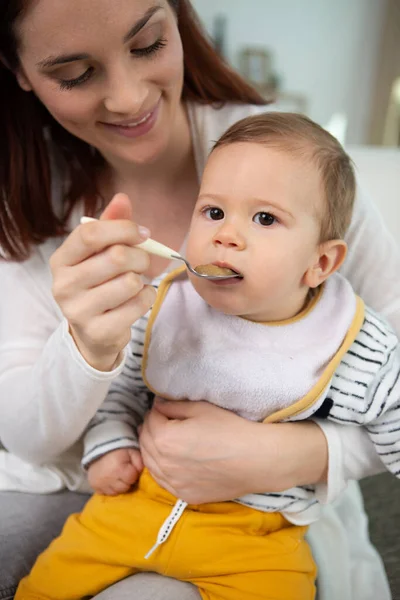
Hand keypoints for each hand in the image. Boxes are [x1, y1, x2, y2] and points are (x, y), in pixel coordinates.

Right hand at [50, 193, 156, 370]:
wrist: (92, 333)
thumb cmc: (98, 284)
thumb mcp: (99, 254)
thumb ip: (110, 225)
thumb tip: (122, 198)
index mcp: (61, 260)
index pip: (90, 233)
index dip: (123, 229)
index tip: (142, 234)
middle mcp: (64, 285)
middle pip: (117, 257)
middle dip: (141, 257)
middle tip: (141, 263)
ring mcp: (79, 311)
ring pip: (131, 282)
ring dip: (142, 280)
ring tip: (134, 284)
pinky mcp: (100, 331)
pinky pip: (139, 303)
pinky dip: (147, 297)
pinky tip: (136, 300)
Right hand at [88, 448, 143, 494]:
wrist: (100, 448)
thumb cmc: (120, 450)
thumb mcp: (133, 452)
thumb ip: (139, 463)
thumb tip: (140, 475)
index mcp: (118, 468)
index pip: (131, 479)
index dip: (132, 474)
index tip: (130, 468)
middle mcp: (108, 478)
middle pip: (124, 488)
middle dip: (126, 481)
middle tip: (123, 473)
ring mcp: (100, 483)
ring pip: (115, 492)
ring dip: (118, 486)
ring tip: (116, 476)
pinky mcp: (94, 486)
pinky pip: (105, 493)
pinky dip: (109, 488)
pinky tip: (110, 480)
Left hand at [139, 398, 327, 503]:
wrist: (256, 459)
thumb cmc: (231, 429)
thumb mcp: (201, 409)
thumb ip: (173, 406)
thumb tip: (158, 406)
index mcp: (165, 438)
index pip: (150, 420)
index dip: (157, 411)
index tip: (165, 407)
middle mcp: (163, 464)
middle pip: (145, 442)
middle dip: (151, 428)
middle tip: (164, 421)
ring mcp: (173, 483)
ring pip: (150, 463)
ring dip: (153, 449)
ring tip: (166, 440)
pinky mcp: (185, 496)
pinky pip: (163, 481)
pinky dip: (162, 469)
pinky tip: (172, 461)